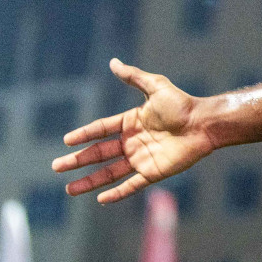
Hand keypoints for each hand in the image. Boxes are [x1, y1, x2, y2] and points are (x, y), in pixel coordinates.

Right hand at [52, 60, 214, 203]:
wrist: (205, 123)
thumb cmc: (182, 105)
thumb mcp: (156, 87)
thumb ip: (134, 77)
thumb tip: (113, 62)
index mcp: (131, 123)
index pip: (101, 130)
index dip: (84, 135)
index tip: (66, 140)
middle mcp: (133, 142)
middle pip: (99, 154)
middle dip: (77, 161)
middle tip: (56, 167)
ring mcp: (142, 158)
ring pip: (110, 173)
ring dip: (90, 181)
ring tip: (70, 189)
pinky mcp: (154, 172)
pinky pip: (132, 185)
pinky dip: (117, 193)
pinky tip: (101, 199)